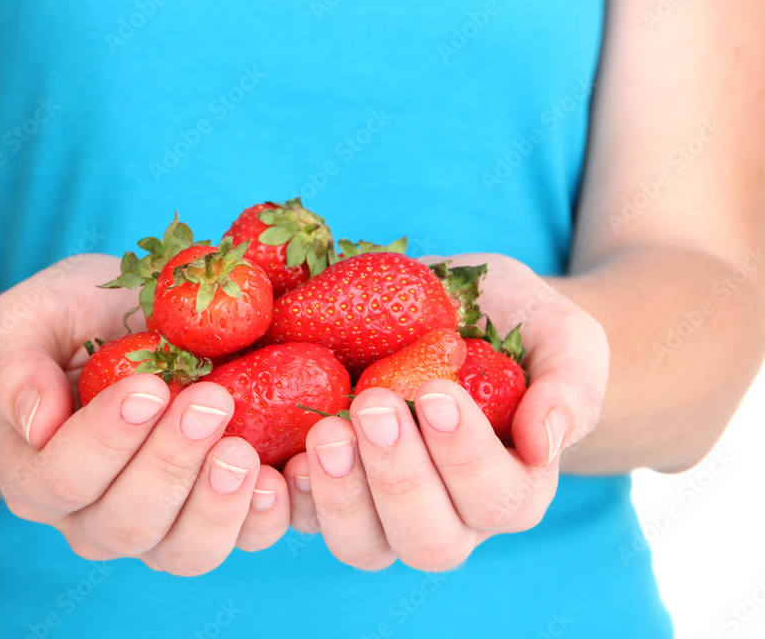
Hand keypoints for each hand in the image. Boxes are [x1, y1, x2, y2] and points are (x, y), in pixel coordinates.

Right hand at [0, 254, 289, 574]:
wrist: (123, 327)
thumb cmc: (69, 322)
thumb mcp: (26, 321)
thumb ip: (13, 365)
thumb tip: (37, 422)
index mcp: (36, 475)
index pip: (62, 478)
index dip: (105, 440)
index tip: (148, 386)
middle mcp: (92, 519)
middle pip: (128, 521)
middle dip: (172, 463)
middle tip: (211, 401)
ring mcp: (159, 528)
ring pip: (186, 550)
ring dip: (218, 504)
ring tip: (244, 450)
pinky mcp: (218, 517)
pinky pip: (244, 538)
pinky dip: (267, 514)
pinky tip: (284, 472)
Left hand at [282, 253, 608, 570]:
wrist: (451, 310)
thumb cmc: (515, 324)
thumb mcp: (562, 335)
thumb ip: (570, 386)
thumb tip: (544, 443)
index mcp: (512, 487)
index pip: (497, 500)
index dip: (465, 457)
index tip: (436, 391)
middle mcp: (451, 515)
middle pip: (428, 540)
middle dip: (399, 478)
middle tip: (374, 406)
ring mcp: (385, 509)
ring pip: (363, 544)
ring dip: (341, 494)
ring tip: (325, 431)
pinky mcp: (332, 488)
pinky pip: (305, 519)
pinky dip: (291, 495)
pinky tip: (283, 453)